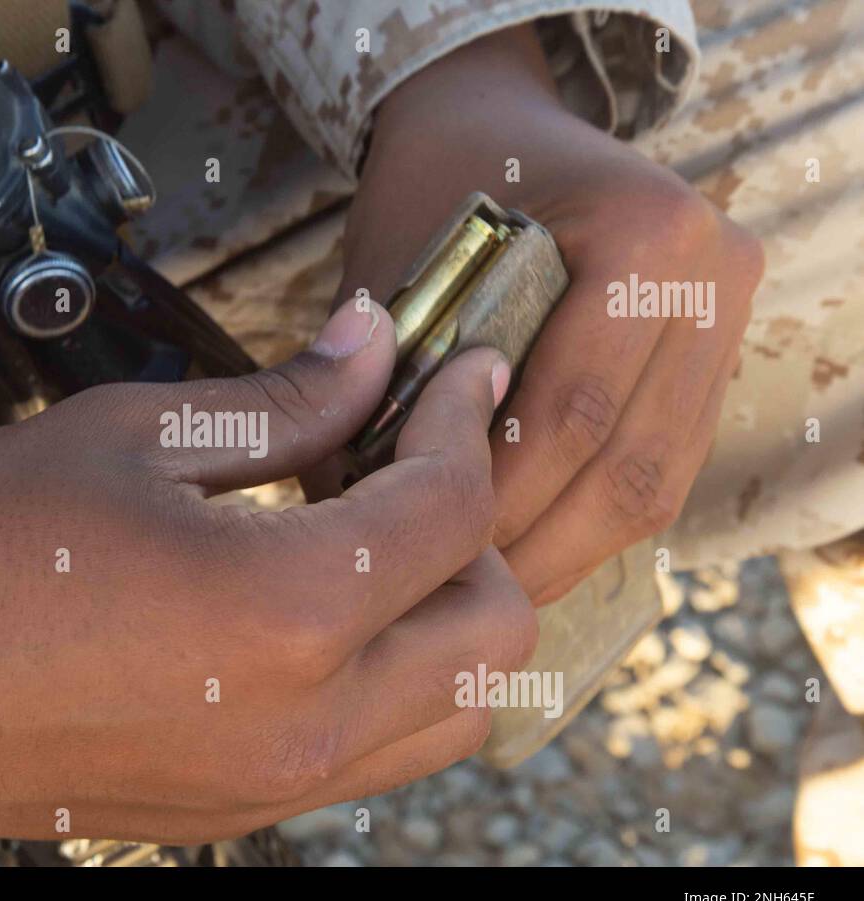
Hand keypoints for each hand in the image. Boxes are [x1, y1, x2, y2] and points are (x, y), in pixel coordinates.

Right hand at [0, 300, 535, 844]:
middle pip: (493, 628)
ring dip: (447, 614)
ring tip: (376, 538)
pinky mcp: (239, 813)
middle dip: (478, 527)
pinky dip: (393, 678)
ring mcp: (275, 785)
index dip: (467, 422)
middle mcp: (302, 722)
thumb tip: (369, 348)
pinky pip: (379, 754)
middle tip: (414, 458)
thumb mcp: (130, 437)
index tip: (458, 376)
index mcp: (281, 611)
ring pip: (457, 710)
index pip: (451, 510)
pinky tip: (323, 612)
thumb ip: (280, 403)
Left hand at [339, 25, 764, 604]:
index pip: (568, 412)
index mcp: (644, 234)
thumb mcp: (400, 267)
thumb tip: (353, 511)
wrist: (501, 123)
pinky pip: (661, 471)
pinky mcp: (714, 358)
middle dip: (531, 545)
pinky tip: (525, 551)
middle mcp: (711, 274)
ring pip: (653, 486)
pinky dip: (589, 521)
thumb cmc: (437, 187)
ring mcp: (728, 316)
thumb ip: (384, 379)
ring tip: (483, 591)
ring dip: (565, 551)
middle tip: (448, 596)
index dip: (492, 500)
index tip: (421, 555)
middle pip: (625, 465)